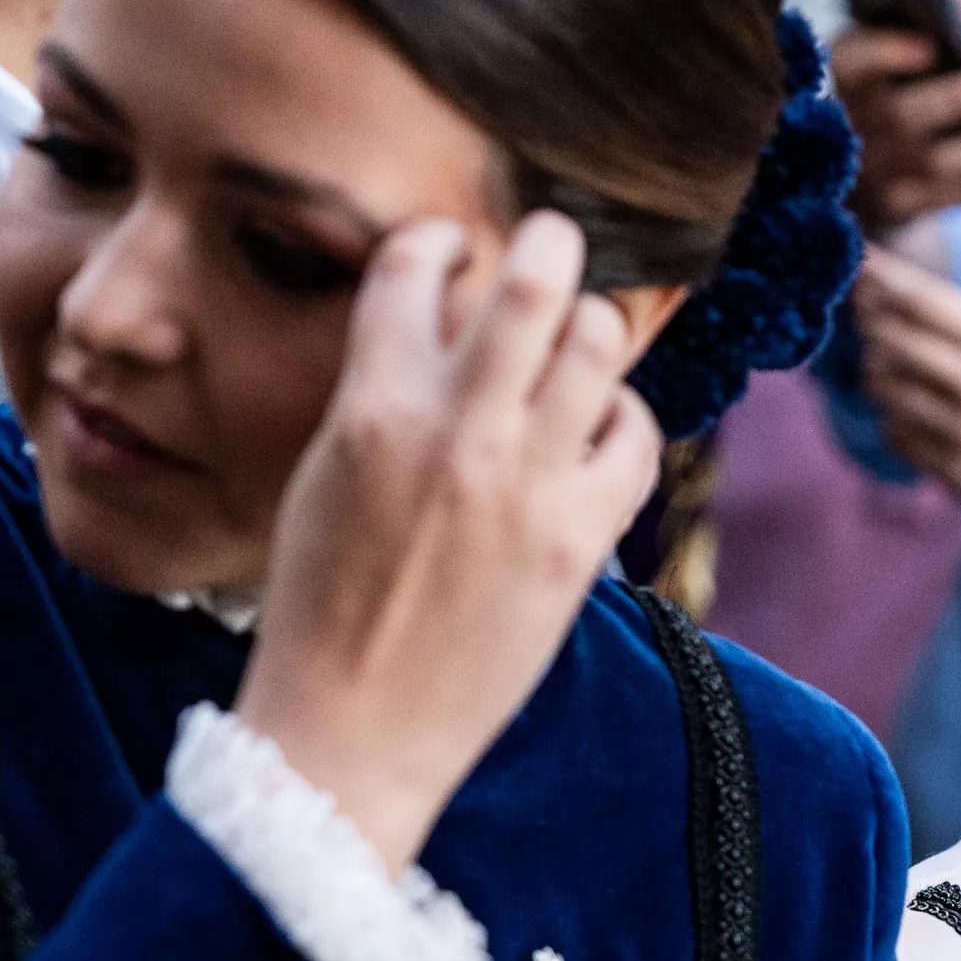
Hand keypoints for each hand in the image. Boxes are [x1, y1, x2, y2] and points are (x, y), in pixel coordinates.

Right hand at [235, 212, 661, 872]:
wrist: (352, 726)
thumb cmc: (324, 606)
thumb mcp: (325, 477)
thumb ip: (383, 397)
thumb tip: (445, 331)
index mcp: (372, 408)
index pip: (414, 267)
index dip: (440, 241)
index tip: (455, 245)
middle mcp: (457, 432)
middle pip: (533, 283)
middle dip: (551, 240)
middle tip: (556, 234)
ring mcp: (528, 485)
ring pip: (597, 346)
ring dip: (592, 327)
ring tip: (581, 337)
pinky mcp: (581, 540)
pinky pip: (636, 437)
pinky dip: (624, 419)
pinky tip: (601, 429)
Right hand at [831, 27, 960, 232]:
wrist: (860, 168)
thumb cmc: (890, 84)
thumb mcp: (892, 41)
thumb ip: (930, 8)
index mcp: (847, 75)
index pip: (854, 60)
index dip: (886, 54)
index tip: (926, 46)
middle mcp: (856, 126)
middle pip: (906, 116)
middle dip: (957, 99)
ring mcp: (880, 172)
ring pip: (940, 164)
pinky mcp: (906, 206)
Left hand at [852, 247, 960, 493]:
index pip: (927, 300)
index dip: (887, 276)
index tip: (860, 257)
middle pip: (894, 341)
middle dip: (870, 321)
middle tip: (858, 308)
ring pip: (887, 389)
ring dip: (877, 371)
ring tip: (881, 361)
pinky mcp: (954, 474)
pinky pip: (898, 436)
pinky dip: (894, 418)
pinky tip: (906, 410)